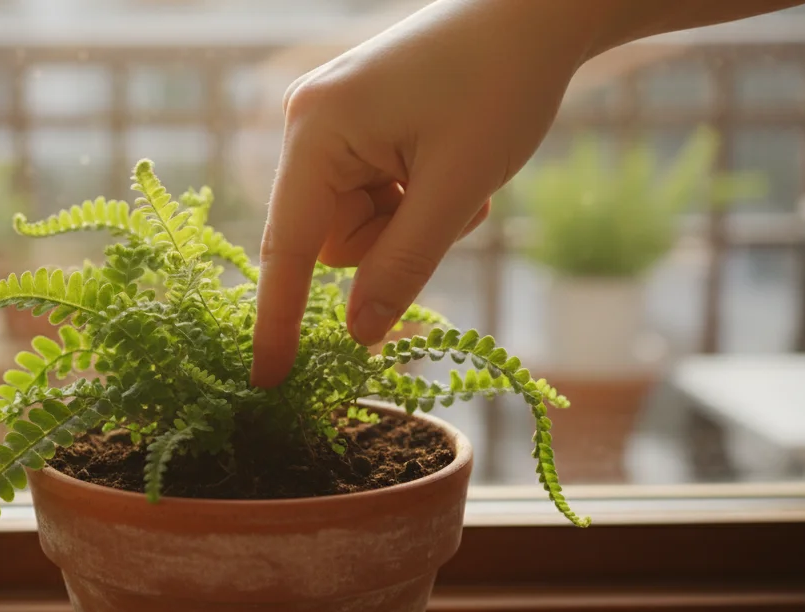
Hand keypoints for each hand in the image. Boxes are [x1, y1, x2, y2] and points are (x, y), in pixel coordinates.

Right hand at [249, 0, 606, 387]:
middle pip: (332, 240)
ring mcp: (332, 122)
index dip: (279, 321)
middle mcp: (309, 124)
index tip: (267, 382)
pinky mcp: (357, 124)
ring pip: (357, 225)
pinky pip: (374, 197)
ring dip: (410, 222)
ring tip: (459, 178)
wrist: (537, 11)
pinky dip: (415, 199)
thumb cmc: (501, 86)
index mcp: (317, 131)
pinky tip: (451, 162)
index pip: (290, 248)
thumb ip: (401, 267)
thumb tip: (357, 337)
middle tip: (450, 210)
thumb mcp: (455, 190)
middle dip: (390, 243)